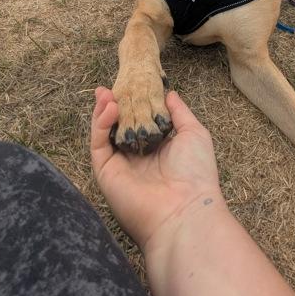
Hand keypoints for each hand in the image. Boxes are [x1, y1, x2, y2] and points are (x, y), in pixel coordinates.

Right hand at [90, 87, 224, 251]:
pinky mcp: (106, 173)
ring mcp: (120, 165)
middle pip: (119, 126)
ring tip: (105, 93)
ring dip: (102, 112)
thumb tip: (169, 93)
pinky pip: (98, 145)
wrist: (184, 211)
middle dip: (112, 106)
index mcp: (158, 148)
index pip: (140, 121)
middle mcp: (137, 157)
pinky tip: (109, 108)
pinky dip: (100, 125)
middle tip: (107, 87)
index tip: (130, 84)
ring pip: (104, 134)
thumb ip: (179, 112)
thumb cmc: (195, 173)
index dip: (133, 103)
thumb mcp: (194, 134)